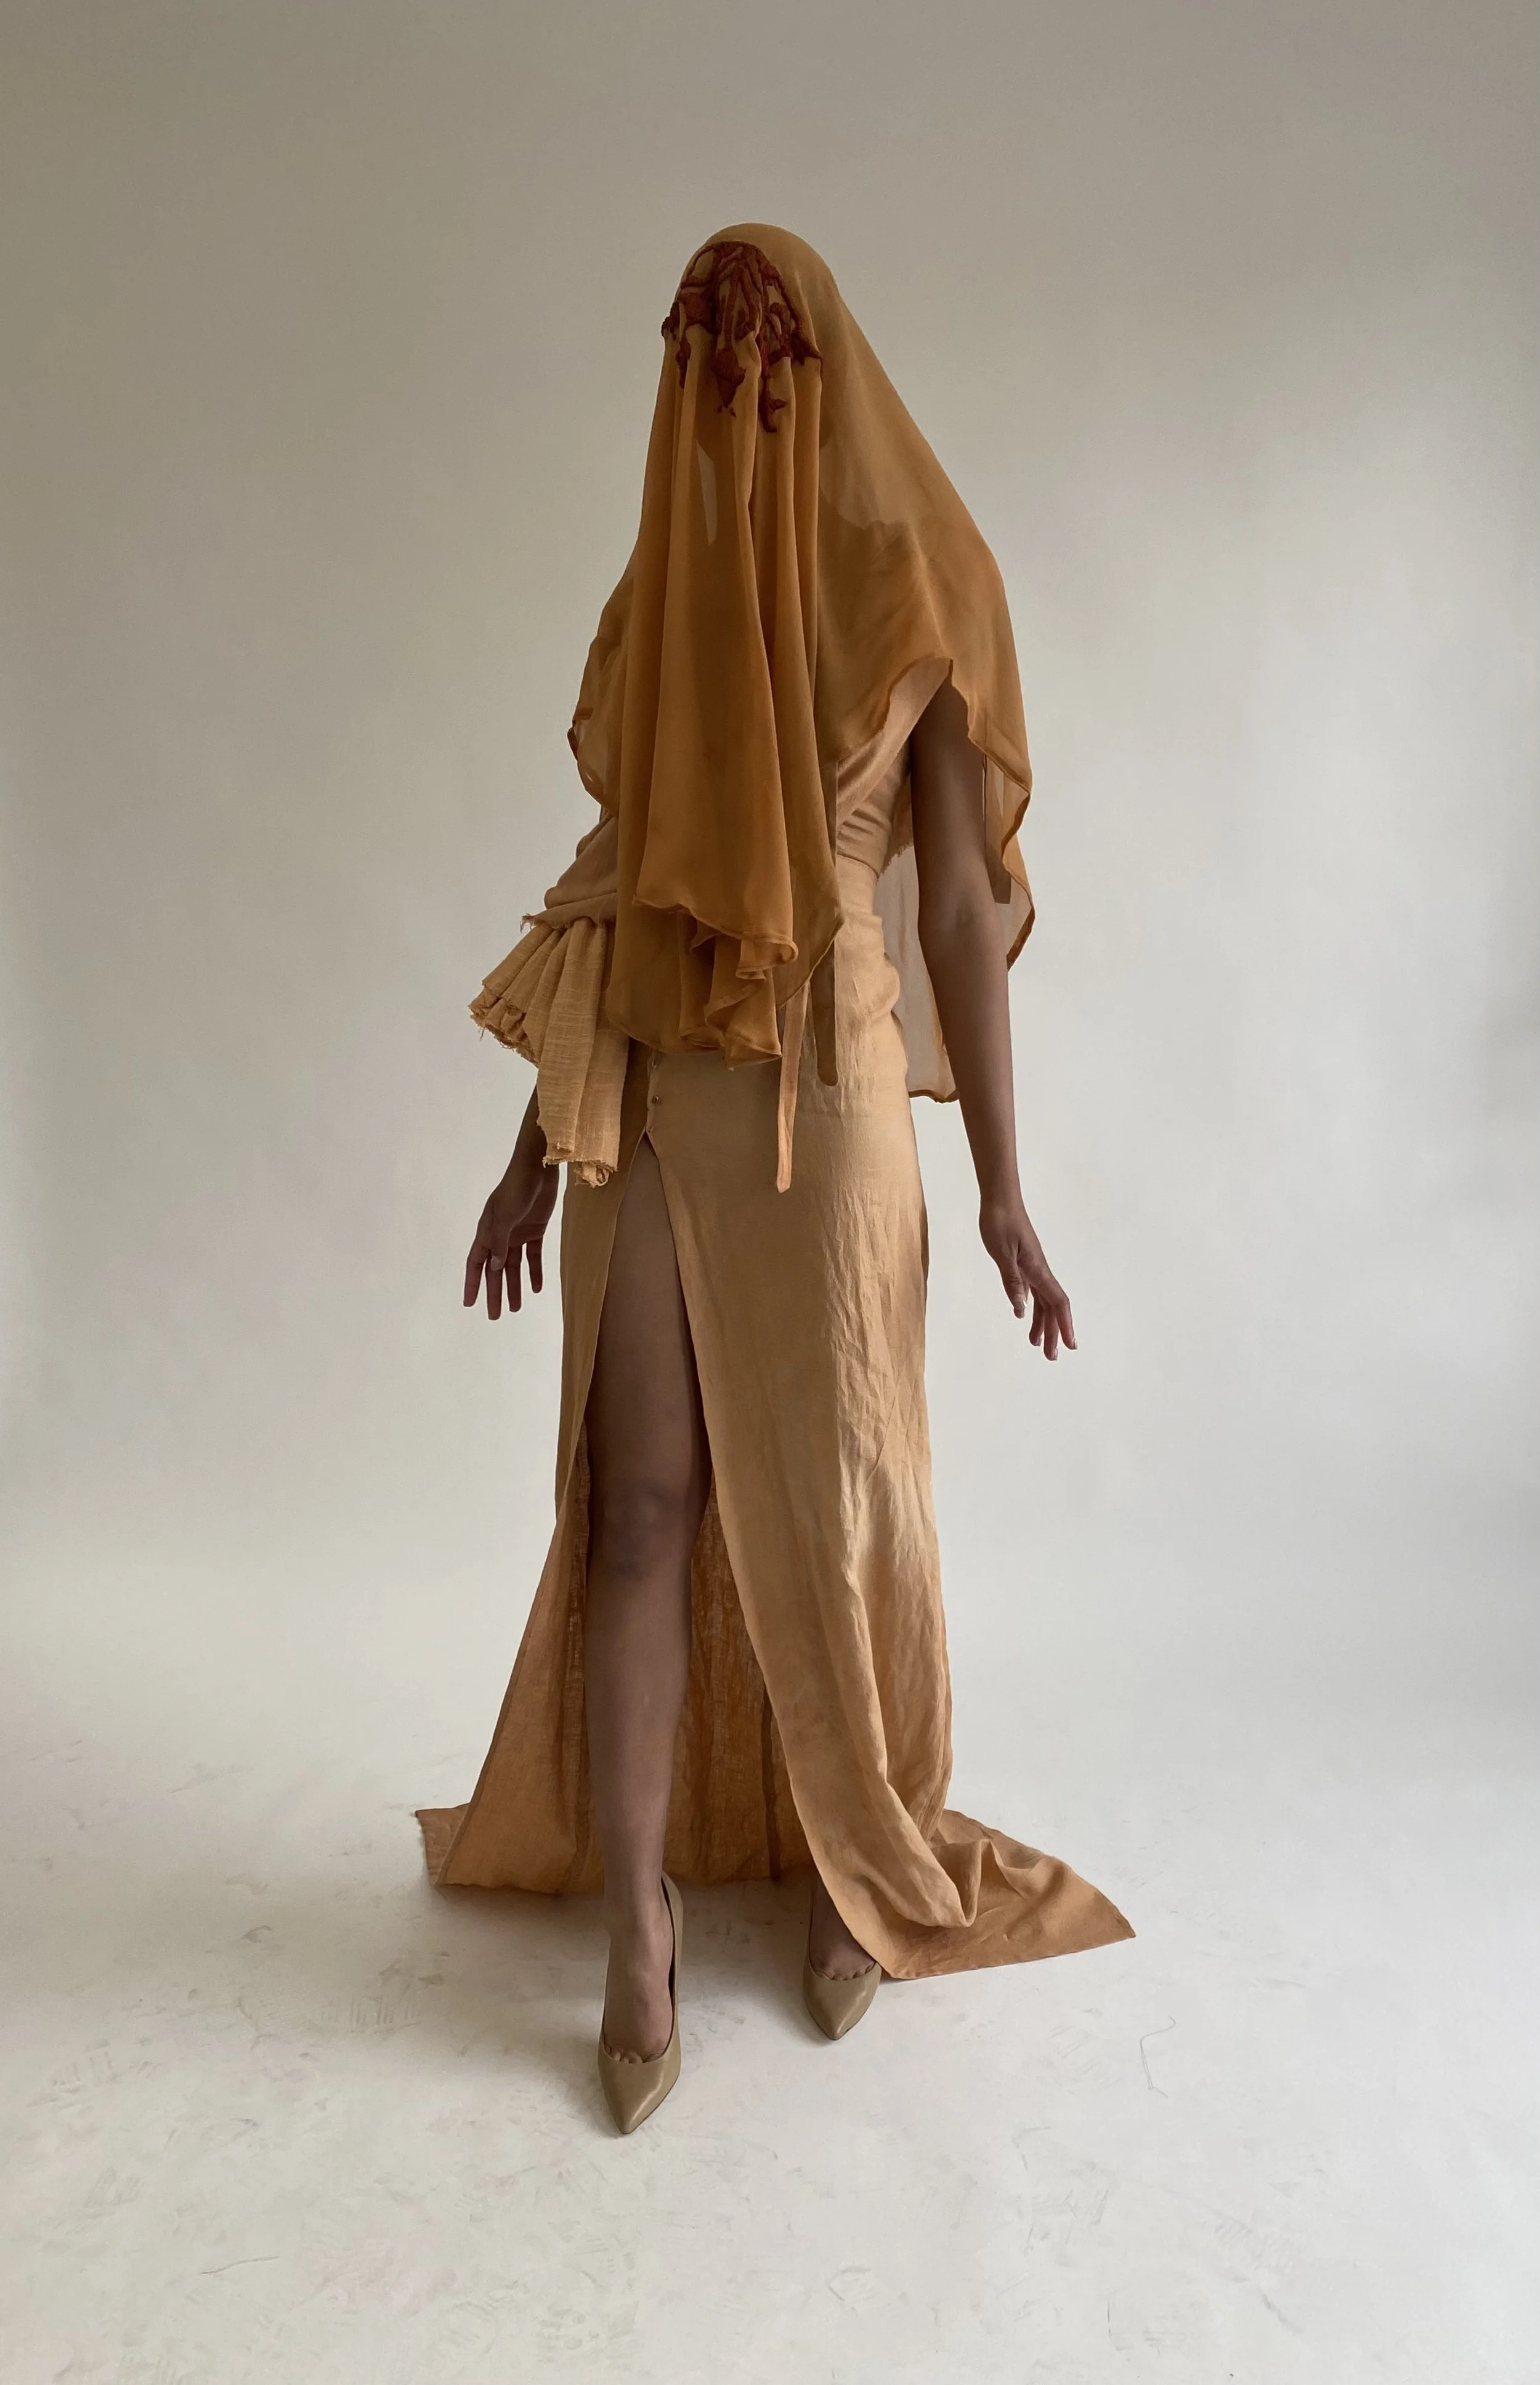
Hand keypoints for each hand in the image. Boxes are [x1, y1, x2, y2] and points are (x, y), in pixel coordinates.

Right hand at [464, 1146, 557, 1318]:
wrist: (538, 1168)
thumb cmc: (516, 1188)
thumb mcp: (504, 1216)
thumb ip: (499, 1242)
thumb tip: (494, 1267)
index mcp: (487, 1231)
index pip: (476, 1263)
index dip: (472, 1283)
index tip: (470, 1303)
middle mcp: (500, 1235)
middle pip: (495, 1270)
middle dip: (494, 1292)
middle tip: (495, 1316)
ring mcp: (517, 1233)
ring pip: (513, 1266)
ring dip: (514, 1286)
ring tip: (516, 1308)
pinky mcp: (535, 1229)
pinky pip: (533, 1255)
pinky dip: (534, 1271)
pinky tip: (537, 1288)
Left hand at [979, 1191, 1075, 1357]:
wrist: (999, 1199)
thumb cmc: (1000, 1222)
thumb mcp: (1002, 1254)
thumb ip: (1012, 1282)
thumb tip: (1021, 1311)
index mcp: (1037, 1269)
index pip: (1057, 1302)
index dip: (1065, 1325)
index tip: (1069, 1345)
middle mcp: (1038, 1270)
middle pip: (1052, 1306)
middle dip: (1054, 1332)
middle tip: (1051, 1356)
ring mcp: (1032, 1266)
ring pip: (1042, 1300)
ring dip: (1042, 1322)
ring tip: (1036, 1343)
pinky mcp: (1022, 1262)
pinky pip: (1032, 1290)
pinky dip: (1032, 1306)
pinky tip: (1025, 1315)